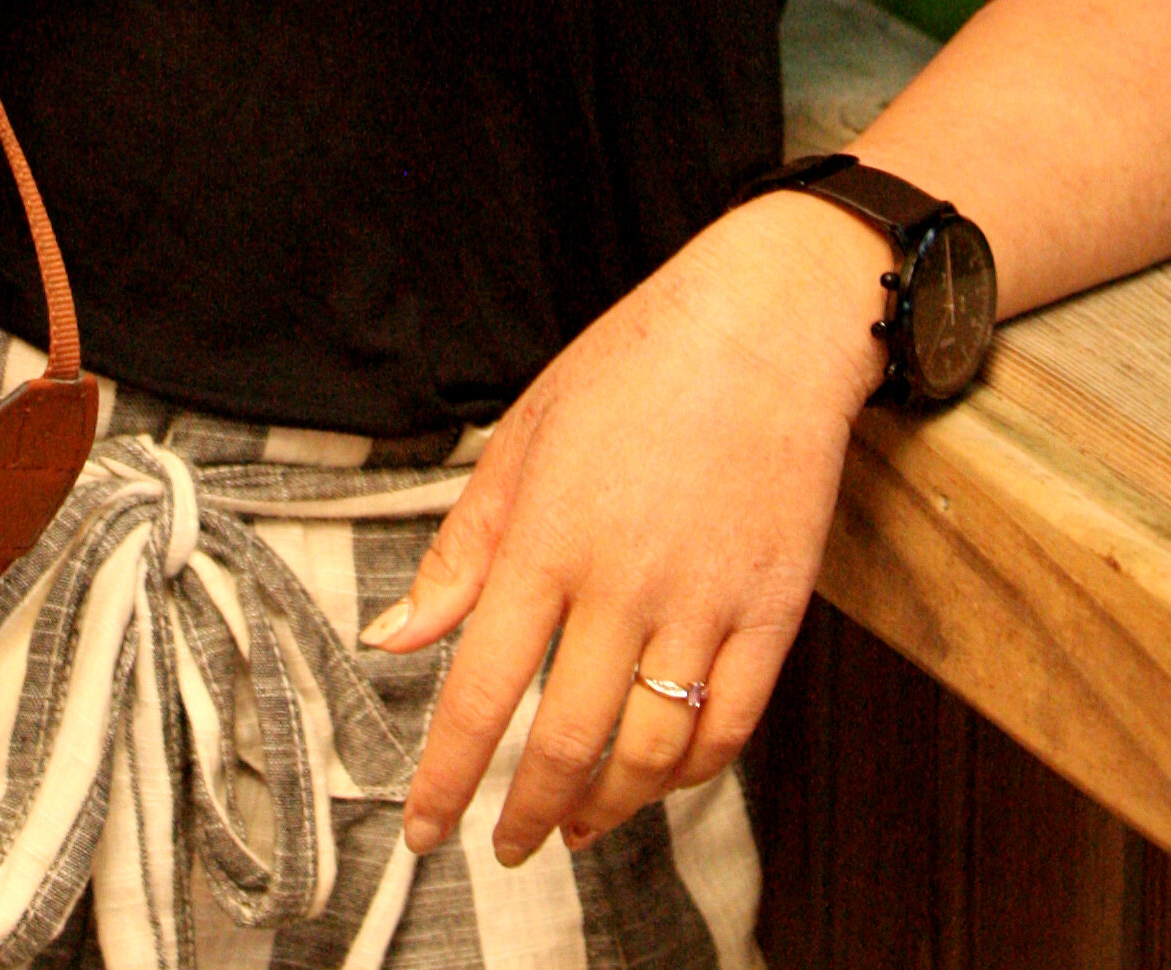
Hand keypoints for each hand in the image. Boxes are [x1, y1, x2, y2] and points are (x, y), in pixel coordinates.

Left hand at [371, 196, 891, 866]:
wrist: (767, 324)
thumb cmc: (635, 366)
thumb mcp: (523, 436)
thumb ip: (461, 549)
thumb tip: (396, 639)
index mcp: (547, 535)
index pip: (480, 688)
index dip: (446, 776)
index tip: (423, 829)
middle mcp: (624, 581)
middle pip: (565, 740)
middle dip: (527, 814)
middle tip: (509, 845)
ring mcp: (706, 601)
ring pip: (650, 753)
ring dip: (607, 807)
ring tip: (579, 824)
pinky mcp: (774, 611)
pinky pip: (730, 728)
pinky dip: (689, 775)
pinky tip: (658, 776)